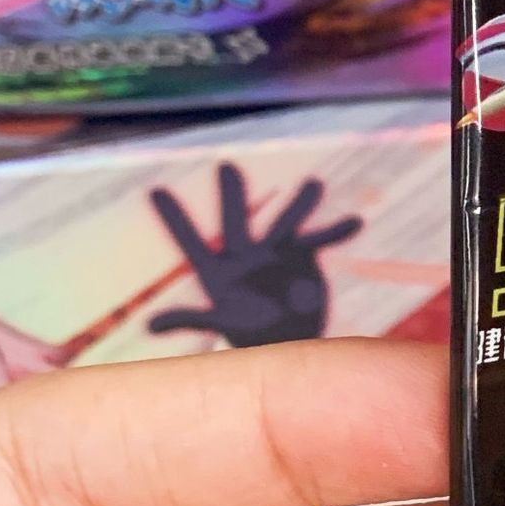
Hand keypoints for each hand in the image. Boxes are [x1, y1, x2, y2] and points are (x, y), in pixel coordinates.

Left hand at [148, 164, 363, 347]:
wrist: (290, 338)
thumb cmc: (250, 333)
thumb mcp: (219, 324)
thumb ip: (188, 320)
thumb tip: (150, 324)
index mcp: (217, 270)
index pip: (191, 241)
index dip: (174, 218)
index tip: (155, 190)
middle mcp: (243, 253)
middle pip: (234, 222)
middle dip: (231, 194)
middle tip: (225, 167)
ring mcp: (274, 251)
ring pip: (284, 224)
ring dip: (298, 205)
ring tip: (314, 185)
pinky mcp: (302, 254)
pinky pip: (320, 240)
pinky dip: (335, 233)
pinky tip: (354, 223)